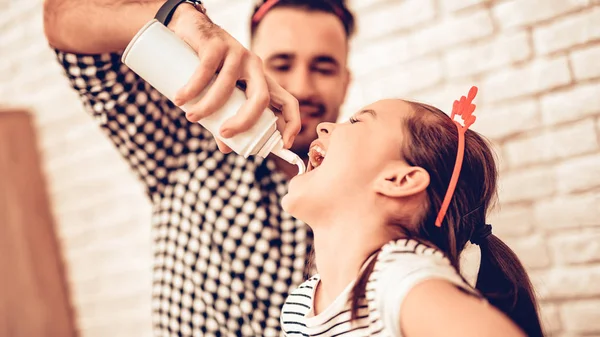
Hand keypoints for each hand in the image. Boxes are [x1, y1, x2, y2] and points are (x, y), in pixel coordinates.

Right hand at [167, 5, 299, 152]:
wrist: (191, 28)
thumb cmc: (209, 67)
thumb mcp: (220, 94)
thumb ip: (224, 118)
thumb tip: (226, 148)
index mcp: (262, 81)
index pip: (288, 102)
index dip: (292, 124)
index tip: (284, 145)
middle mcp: (255, 67)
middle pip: (261, 98)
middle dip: (244, 121)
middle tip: (223, 133)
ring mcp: (237, 53)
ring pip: (228, 86)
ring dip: (208, 106)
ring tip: (190, 117)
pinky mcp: (217, 44)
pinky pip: (206, 70)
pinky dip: (193, 88)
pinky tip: (181, 98)